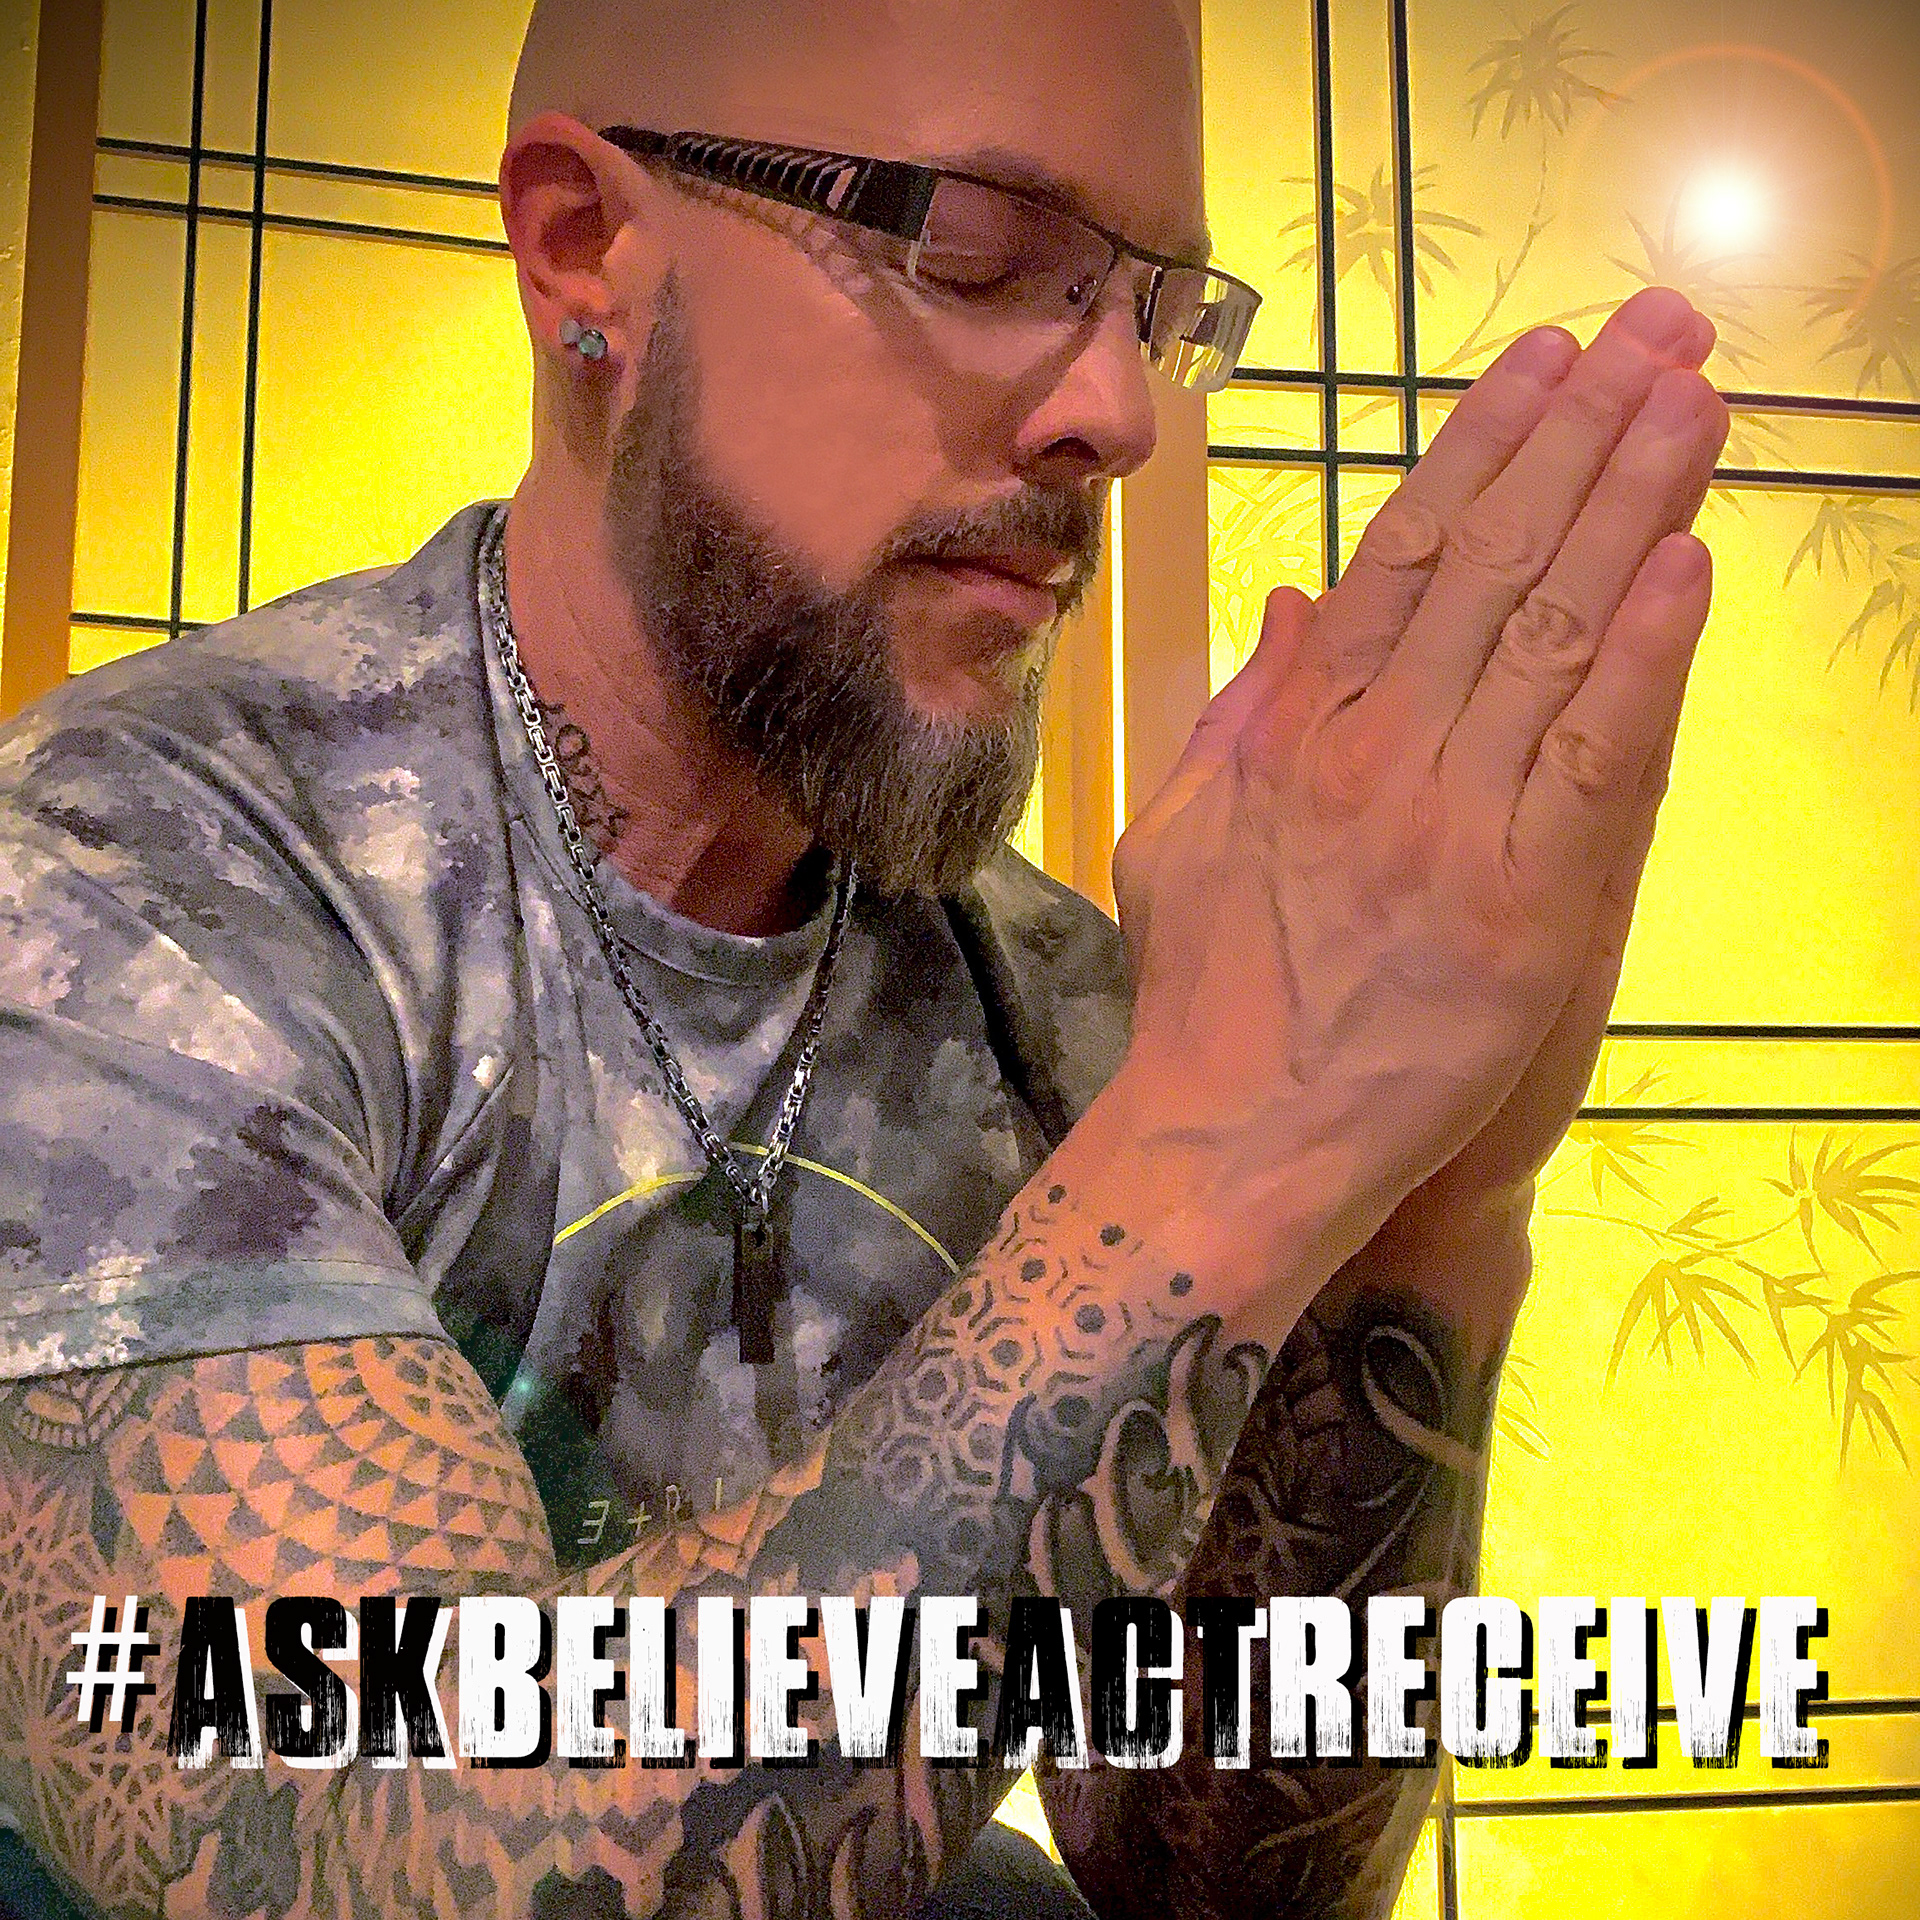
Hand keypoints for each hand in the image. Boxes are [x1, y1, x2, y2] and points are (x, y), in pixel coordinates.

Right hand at [1112, 286, 1729, 1279]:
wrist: (1235, 1136)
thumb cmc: (1205, 996)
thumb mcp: (1180, 836)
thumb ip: (1240, 715)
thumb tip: (1293, 602)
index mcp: (1298, 731)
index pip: (1404, 552)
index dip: (1483, 445)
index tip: (1547, 358)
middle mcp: (1378, 751)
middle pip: (1495, 562)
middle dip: (1583, 432)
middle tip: (1663, 327)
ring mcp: (1453, 821)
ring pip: (1554, 633)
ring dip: (1632, 504)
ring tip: (1698, 398)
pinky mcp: (1526, 902)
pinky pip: (1595, 758)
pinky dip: (1644, 658)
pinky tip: (1687, 563)